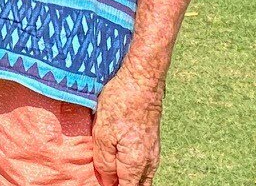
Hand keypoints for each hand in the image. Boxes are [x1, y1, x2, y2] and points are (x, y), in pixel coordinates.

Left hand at [93, 66, 163, 184]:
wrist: (143, 79)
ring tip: (112, 173)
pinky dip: (134, 168)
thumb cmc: (121, 103)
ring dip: (129, 178)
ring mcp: (153, 151)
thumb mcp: (103, 134)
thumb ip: (105, 162)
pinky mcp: (152, 140)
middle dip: (122, 184)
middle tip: (106, 179)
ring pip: (143, 176)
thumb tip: (107, 181)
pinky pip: (145, 164)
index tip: (101, 183)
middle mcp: (149, 161)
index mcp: (136, 164)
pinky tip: (122, 161)